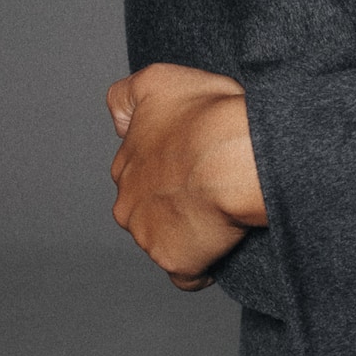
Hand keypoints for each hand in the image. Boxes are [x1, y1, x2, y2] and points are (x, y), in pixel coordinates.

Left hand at [107, 62, 267, 290]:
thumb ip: (126, 98)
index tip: (190, 164)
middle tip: (209, 190)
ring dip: (186, 233)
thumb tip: (119, 121)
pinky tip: (216, 253)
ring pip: (163, 240)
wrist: (236, 158)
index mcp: (126, 164)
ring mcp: (148, 235)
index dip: (166, 170)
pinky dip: (200, 267)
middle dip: (171, 204)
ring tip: (220, 216)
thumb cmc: (207, 117)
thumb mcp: (159, 82)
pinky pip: (186, 274)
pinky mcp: (175, 261)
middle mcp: (128, 203)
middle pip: (146, 210)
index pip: (137, 173)